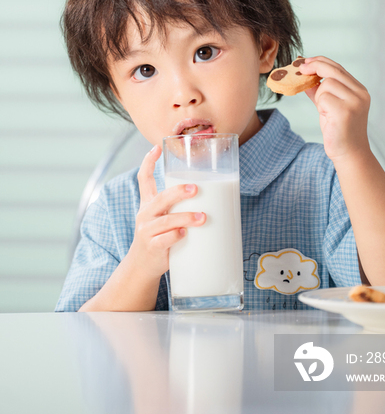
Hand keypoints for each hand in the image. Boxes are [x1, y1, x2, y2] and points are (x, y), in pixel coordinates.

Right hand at [127, 146, 205, 278]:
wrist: (143, 265)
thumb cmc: (159, 237)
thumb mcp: (162, 217)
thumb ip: (178, 205)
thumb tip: (212, 193)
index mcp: (148, 204)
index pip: (143, 179)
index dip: (148, 162)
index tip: (156, 147)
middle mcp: (145, 215)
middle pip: (160, 198)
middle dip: (178, 192)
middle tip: (195, 189)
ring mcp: (147, 231)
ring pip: (166, 220)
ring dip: (186, 217)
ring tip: (203, 217)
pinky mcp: (153, 247)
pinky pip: (165, 240)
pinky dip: (176, 236)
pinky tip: (185, 233)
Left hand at [299, 56, 370, 163]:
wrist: (349, 153)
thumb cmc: (339, 131)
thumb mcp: (329, 106)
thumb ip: (320, 91)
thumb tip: (305, 76)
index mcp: (359, 90)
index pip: (338, 68)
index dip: (321, 61)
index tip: (306, 61)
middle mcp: (360, 94)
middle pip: (333, 70)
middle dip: (315, 67)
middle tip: (301, 69)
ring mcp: (354, 102)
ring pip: (327, 84)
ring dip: (319, 96)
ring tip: (325, 111)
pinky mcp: (345, 111)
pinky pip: (324, 97)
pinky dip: (320, 106)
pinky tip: (327, 117)